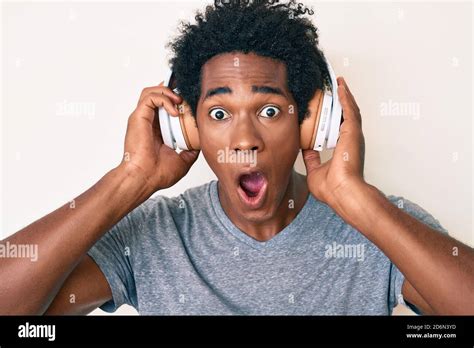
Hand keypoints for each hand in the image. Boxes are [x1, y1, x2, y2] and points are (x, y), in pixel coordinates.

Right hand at [118, 82, 199, 192]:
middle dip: (172, 90)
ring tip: (180, 100)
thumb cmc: (158, 174)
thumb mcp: (183, 159)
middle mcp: (148, 122)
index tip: (190, 100)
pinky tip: (174, 111)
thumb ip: (191, 149)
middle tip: (186, 95)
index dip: (176, 98)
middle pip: (157, 94)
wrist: (145, 179)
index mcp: (157, 130)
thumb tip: (201, 142)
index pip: (164, 106)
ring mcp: (142, 118)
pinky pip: (149, 97)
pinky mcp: (138, 117)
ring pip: (151, 91)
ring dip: (167, 91)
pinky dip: (164, 99)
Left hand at [302, 77, 366, 207]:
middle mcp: (349, 140)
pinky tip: (340, 85)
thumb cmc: (332, 188)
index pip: (337, 127)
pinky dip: (345, 96)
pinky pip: (349, 109)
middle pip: (345, 114)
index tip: (326, 106)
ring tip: (337, 82)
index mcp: (342, 148)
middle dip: (340, 100)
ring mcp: (353, 135)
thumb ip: (311, 158)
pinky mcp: (353, 132)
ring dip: (343, 94)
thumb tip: (304, 149)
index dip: (333, 115)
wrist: (341, 193)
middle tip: (333, 87)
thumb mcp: (314, 170)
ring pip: (349, 109)